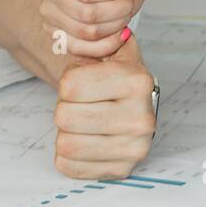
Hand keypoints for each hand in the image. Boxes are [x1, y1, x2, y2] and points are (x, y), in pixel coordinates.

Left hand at [54, 36, 156, 178]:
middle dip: (66, 108)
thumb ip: (90, 40)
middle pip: (64, 117)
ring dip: (67, 132)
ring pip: (65, 144)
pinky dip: (69, 154)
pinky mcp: (122, 169)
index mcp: (137, 81)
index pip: (69, 87)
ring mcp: (134, 147)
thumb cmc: (113, 75)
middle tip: (83, 104)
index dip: (68, 83)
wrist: (133, 102)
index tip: (83, 81)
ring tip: (85, 121)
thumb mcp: (107, 48)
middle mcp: (141, 117)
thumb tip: (67, 37)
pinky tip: (85, 140)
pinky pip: (69, 166)